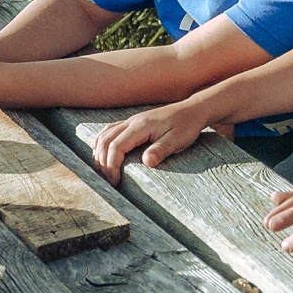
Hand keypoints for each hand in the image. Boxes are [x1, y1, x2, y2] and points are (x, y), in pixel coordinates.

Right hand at [92, 102, 211, 185]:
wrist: (193, 110)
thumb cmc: (187, 125)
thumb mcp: (178, 139)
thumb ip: (162, 149)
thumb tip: (146, 162)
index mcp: (141, 126)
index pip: (116, 146)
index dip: (111, 165)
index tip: (114, 182)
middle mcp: (132, 121)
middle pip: (105, 141)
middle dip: (102, 163)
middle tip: (107, 182)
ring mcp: (131, 121)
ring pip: (104, 135)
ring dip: (99, 153)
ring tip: (103, 173)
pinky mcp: (133, 123)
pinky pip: (109, 131)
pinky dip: (101, 143)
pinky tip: (102, 155)